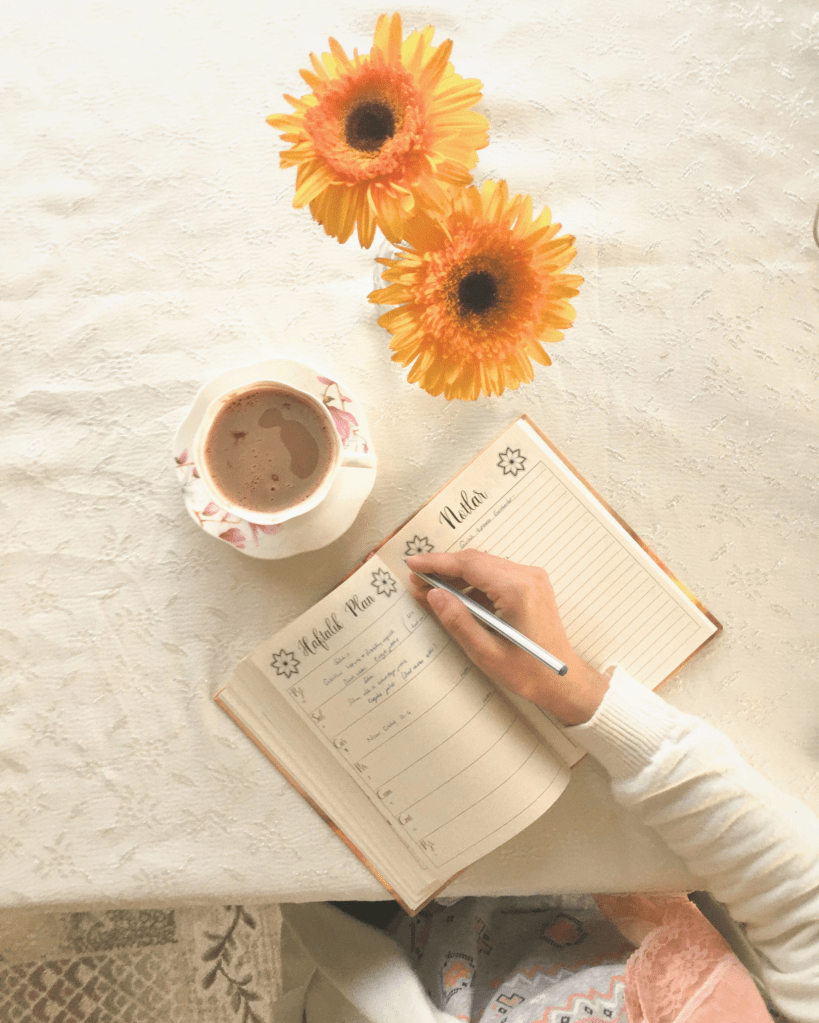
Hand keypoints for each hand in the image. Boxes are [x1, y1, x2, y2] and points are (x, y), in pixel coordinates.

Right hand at [406, 549, 608, 725]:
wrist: (563, 680)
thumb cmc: (528, 672)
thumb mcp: (486, 653)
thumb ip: (458, 621)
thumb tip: (433, 594)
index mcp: (517, 590)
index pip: (469, 564)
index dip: (437, 563)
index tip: (412, 564)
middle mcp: (526, 577)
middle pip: (475, 561)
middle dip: (443, 569)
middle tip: (416, 581)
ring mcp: (531, 579)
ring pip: (484, 566)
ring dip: (456, 576)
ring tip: (430, 591)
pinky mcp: (530, 585)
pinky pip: (495, 576)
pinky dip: (473, 583)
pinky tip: (455, 597)